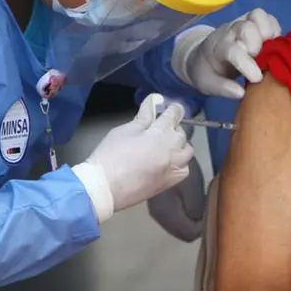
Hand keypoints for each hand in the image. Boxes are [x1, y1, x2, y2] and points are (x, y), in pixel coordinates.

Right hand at [72, 94, 193, 221]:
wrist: (104, 188)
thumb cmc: (110, 155)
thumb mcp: (124, 131)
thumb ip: (143, 117)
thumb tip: (154, 101)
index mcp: (160, 134)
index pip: (174, 115)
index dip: (173, 108)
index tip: (171, 107)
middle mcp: (172, 150)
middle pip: (181, 133)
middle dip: (173, 127)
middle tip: (159, 127)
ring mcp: (173, 168)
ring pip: (187, 151)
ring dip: (179, 144)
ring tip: (166, 144)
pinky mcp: (169, 183)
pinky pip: (184, 169)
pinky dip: (181, 163)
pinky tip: (170, 161)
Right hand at [147, 153, 205, 241]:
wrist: (164, 151)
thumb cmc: (182, 169)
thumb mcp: (193, 190)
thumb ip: (196, 211)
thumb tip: (199, 224)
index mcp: (168, 215)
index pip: (189, 234)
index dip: (203, 227)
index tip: (210, 213)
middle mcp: (160, 217)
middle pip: (183, 232)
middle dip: (197, 224)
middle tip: (207, 208)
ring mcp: (159, 210)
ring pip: (179, 225)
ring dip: (191, 218)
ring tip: (200, 203)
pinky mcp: (160, 203)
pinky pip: (176, 217)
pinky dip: (185, 212)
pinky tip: (191, 200)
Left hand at [172, 9, 282, 97]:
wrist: (202, 54)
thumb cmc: (207, 70)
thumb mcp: (207, 84)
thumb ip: (222, 88)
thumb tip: (241, 92)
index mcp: (217, 47)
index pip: (233, 50)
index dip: (246, 64)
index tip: (256, 78)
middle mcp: (230, 31)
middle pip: (246, 27)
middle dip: (257, 44)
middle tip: (260, 61)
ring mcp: (242, 22)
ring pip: (258, 16)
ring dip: (268, 33)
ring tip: (269, 50)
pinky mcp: (253, 21)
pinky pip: (268, 18)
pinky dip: (275, 29)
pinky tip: (273, 45)